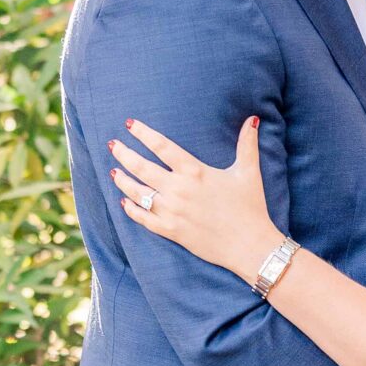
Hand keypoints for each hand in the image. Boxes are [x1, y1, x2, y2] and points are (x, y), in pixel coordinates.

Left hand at [109, 115, 279, 283]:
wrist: (249, 246)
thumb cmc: (250, 208)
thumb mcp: (249, 172)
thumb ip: (247, 144)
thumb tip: (253, 119)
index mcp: (195, 172)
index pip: (162, 146)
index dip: (143, 133)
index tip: (129, 124)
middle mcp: (178, 189)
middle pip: (142, 167)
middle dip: (124, 154)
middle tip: (112, 144)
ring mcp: (172, 211)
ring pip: (138, 192)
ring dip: (123, 180)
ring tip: (114, 171)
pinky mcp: (170, 231)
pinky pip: (143, 218)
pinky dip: (131, 209)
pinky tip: (124, 201)